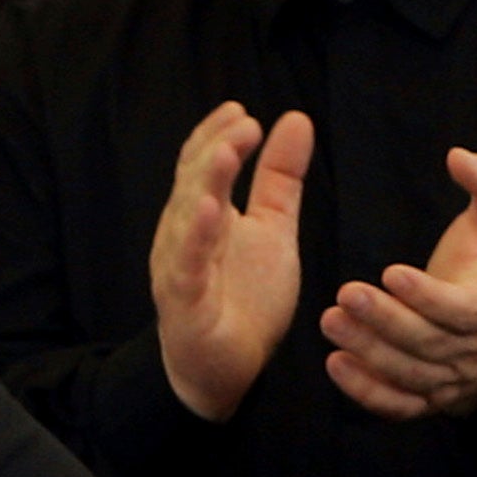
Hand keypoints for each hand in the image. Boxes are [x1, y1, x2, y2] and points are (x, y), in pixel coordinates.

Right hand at [151, 101, 311, 420]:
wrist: (225, 366)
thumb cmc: (243, 295)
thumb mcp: (273, 227)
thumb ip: (280, 177)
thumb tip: (296, 119)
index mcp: (202, 215)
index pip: (200, 164)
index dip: (214, 135)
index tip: (241, 110)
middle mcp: (183, 235)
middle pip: (193, 183)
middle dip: (215, 150)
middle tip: (244, 123)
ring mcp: (180, 267)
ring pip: (187, 218)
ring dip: (205, 184)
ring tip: (227, 153)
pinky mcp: (186, 302)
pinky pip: (188, 266)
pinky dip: (197, 239)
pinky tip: (212, 212)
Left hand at [320, 148, 476, 419]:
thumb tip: (460, 156)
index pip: (463, 309)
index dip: (427, 295)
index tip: (389, 272)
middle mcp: (473, 349)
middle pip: (428, 342)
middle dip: (385, 320)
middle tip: (344, 294)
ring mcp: (449, 378)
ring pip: (409, 372)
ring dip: (368, 350)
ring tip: (329, 320)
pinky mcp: (423, 397)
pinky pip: (397, 404)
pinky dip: (366, 390)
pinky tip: (335, 364)